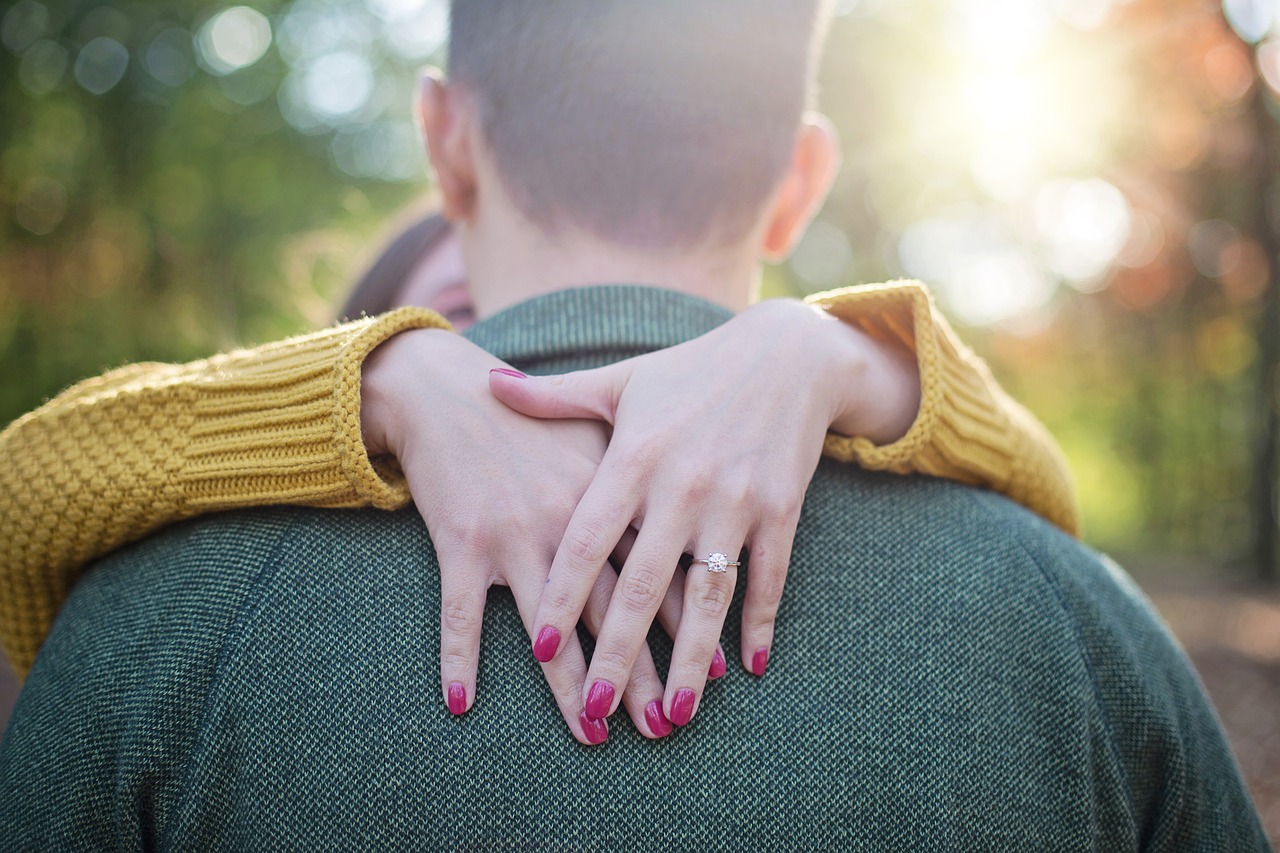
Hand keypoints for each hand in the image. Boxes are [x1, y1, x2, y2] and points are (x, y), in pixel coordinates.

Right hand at [362, 328, 683, 743]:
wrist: (452, 390)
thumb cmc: (534, 420)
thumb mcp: (600, 434)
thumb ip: (645, 480)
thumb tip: (692, 538)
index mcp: (611, 494)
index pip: (660, 570)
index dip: (688, 625)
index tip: (716, 673)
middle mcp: (569, 520)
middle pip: (613, 612)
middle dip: (640, 673)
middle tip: (665, 727)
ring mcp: (515, 533)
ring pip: (548, 626)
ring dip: (570, 686)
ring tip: (593, 734)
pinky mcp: (462, 541)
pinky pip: (461, 611)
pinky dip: (458, 656)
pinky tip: (461, 701)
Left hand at [491, 298, 919, 725]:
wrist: (787, 354)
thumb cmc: (690, 371)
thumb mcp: (620, 380)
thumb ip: (553, 396)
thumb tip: (487, 382)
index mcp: (634, 457)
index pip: (587, 541)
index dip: (561, 597)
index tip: (538, 649)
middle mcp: (682, 486)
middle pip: (642, 585)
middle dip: (618, 654)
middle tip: (596, 712)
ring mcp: (735, 501)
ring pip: (708, 594)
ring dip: (692, 659)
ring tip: (674, 715)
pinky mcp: (781, 509)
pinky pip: (768, 577)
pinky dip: (761, 622)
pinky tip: (751, 668)